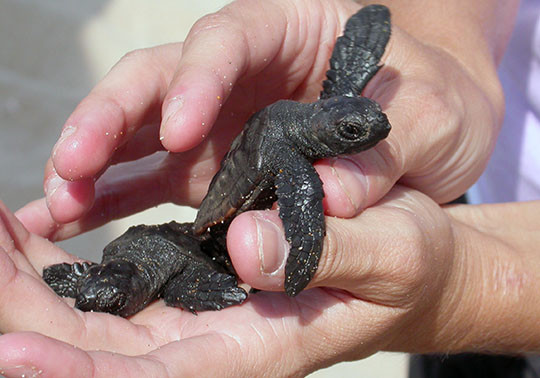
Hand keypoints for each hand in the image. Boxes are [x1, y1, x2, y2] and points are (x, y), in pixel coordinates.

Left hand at [0, 189, 462, 376]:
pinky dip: (65, 262)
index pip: (156, 376)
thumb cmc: (409, 263)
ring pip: (94, 316)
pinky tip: (36, 230)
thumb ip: (327, 252)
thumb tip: (249, 246)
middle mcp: (214, 335)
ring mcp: (199, 311)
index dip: (80, 373)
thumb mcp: (392, 251)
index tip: (11, 351)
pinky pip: (115, 284)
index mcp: (259, 342)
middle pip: (98, 350)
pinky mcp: (196, 281)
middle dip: (25, 316)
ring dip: (31, 286)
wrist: (408, 262)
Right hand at [19, 0, 503, 239]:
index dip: (197, 79)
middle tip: (72, 164)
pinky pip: (153, 177)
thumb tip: (327, 199)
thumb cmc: (435, 106)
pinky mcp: (215, 168)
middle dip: (112, 118)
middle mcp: (245, 76)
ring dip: (96, 163)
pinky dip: (114, 196)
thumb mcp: (431, 122)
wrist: (433, 136)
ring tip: (56, 202)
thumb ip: (381, 154)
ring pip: (143, 131)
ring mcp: (222, 123)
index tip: (180, 132)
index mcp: (295, 36)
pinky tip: (78, 219)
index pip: (230, 39)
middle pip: (163, 79)